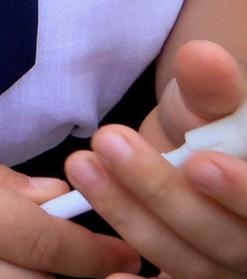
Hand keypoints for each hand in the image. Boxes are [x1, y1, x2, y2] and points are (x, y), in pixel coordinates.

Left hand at [61, 41, 246, 276]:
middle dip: (166, 194)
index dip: (240, 192)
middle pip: (229, 241)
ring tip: (82, 164)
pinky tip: (94, 255)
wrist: (192, 148)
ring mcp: (228, 266)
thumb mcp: (211, 99)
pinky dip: (126, 270)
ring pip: (189, 262)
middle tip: (111, 143)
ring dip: (129, 214)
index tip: (197, 162)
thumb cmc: (211, 123)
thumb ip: (211, 86)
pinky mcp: (190, 272)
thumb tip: (202, 56)